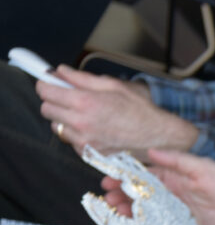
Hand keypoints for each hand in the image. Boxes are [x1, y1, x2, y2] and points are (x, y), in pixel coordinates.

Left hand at [36, 66, 197, 153]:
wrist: (159, 137)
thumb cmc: (141, 110)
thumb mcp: (113, 85)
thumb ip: (82, 78)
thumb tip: (61, 72)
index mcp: (85, 102)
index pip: (45, 91)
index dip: (47, 84)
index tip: (51, 83)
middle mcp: (81, 123)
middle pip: (46, 110)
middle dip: (55, 102)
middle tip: (70, 98)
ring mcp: (85, 141)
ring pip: (57, 127)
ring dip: (65, 120)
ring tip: (86, 116)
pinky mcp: (90, 153)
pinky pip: (71, 141)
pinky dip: (77, 135)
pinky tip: (94, 130)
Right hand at [105, 149, 214, 224]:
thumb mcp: (204, 168)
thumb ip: (178, 161)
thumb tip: (152, 152)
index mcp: (175, 177)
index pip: (144, 175)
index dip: (125, 177)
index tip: (109, 179)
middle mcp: (171, 195)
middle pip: (140, 195)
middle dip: (121, 195)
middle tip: (107, 198)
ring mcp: (174, 213)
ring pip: (145, 212)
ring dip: (129, 212)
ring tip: (116, 212)